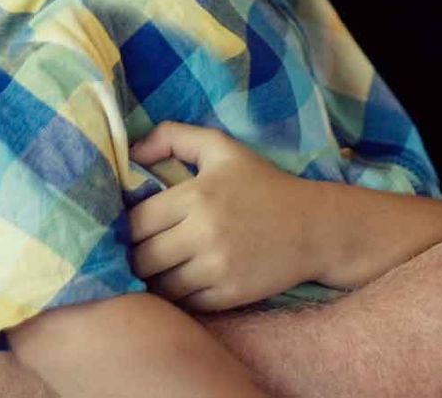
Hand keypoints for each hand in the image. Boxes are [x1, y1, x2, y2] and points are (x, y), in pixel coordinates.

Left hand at [129, 122, 325, 311]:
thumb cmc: (262, 185)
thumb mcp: (221, 148)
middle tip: (142, 251)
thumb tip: (132, 151)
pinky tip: (184, 281)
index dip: (127, 227)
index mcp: (197, 195)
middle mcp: (204, 233)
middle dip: (136, 257)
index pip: (136, 222)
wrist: (314, 227)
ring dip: (154, 279)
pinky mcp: (229, 294)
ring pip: (160, 286)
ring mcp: (217, 268)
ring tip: (160, 268)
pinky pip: (184, 304)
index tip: (133, 227)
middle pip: (142, 259)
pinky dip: (179, 296)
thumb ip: (173, 137)